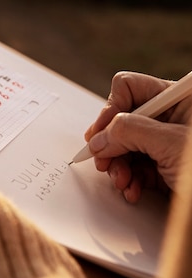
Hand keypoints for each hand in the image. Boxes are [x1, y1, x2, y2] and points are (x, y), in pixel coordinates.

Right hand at [84, 72, 191, 202]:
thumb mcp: (170, 144)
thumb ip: (130, 132)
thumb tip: (99, 137)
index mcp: (178, 99)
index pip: (129, 88)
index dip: (110, 109)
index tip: (99, 134)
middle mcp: (171, 116)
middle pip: (123, 119)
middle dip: (111, 144)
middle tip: (104, 161)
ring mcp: (166, 142)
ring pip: (125, 146)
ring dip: (118, 166)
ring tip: (122, 181)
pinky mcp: (164, 166)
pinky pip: (135, 166)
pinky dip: (129, 180)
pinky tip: (133, 189)